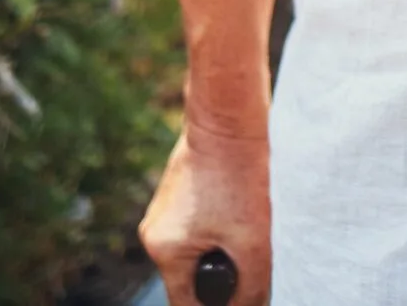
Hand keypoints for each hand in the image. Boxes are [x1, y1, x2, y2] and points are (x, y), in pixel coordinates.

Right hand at [141, 124, 270, 305]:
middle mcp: (153, 234)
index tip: (239, 299)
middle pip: (189, 279)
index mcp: (164, 250)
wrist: (229, 118)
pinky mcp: (175, 197)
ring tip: (244, 228)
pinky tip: (237, 210)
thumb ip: (250, 287)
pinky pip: (195, 229)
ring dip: (220, 249)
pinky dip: (217, 228)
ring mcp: (162, 214)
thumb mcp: (253, 241)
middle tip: (249, 258)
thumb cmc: (240, 175)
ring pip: (194, 253)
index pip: (186, 304)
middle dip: (220, 275)